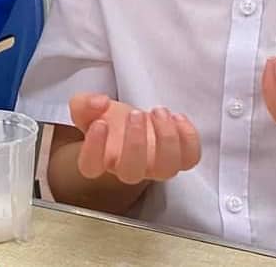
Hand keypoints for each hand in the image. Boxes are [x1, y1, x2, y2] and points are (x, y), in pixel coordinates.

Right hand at [69, 93, 200, 184]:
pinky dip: (189, 139)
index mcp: (101, 159)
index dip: (94, 148)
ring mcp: (155, 167)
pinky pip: (190, 158)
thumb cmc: (111, 122)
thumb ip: (85, 103)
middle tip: (135, 114)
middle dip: (135, 142)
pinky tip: (177, 117)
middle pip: (130, 173)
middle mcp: (128, 169)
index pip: (91, 167)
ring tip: (158, 112)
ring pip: (166, 169)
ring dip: (166, 139)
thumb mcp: (89, 107)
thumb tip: (99, 103)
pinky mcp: (178, 158)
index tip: (100, 124)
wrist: (132, 125)